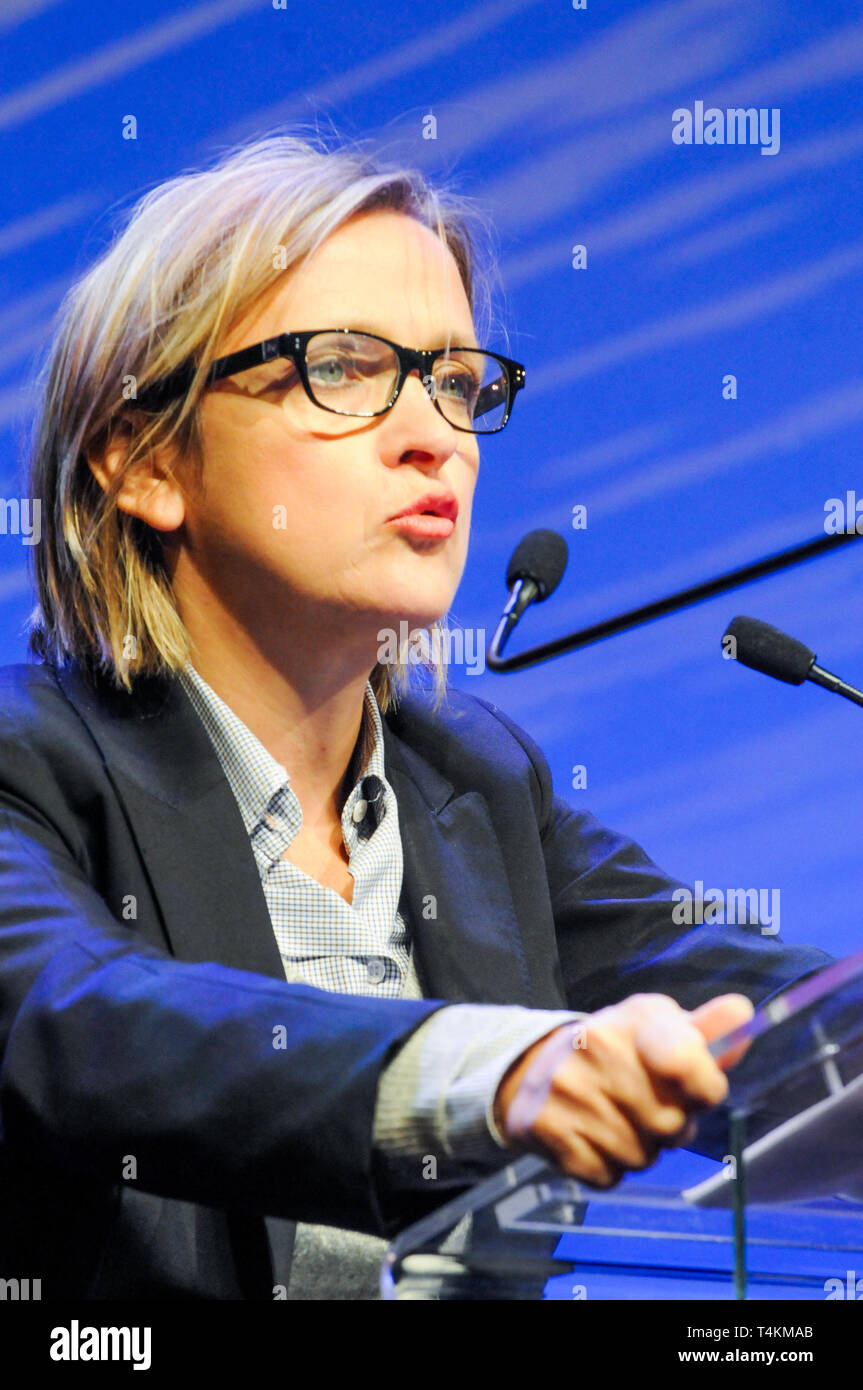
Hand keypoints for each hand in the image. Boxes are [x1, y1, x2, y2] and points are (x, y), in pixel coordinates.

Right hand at [493, 992, 753, 1186]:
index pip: (683, 1058)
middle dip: (671, 1125)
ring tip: (616, 1117)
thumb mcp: (657, 1027)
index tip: (698, 1089)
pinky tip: (592, 1134)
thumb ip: (706, 1032)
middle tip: (647, 1103)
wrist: (533, 1067)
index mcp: (634, 1020)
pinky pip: (609, 1175)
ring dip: (639, 1147)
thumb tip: (743, 1014)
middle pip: (674, 1125)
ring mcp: (570, 1092)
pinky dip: (608, 1165)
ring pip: (642, 1156)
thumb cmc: (615, 1049)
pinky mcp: (548, 1131)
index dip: (703, 1084)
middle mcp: (597, 1049)